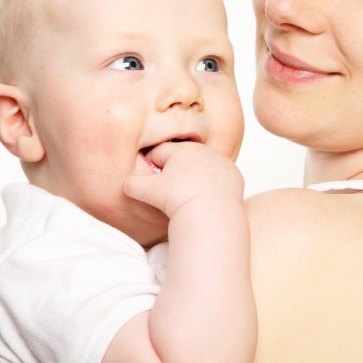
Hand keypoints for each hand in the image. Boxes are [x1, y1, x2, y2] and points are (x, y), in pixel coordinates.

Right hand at [124, 141, 243, 217]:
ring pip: (202, 168)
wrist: (212, 213)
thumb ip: (132, 183)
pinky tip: (206, 199)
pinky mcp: (235, 175)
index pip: (160, 153)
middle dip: (175, 172)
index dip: (152, 168)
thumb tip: (127, 183)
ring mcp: (222, 162)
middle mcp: (203, 150)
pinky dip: (212, 186)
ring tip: (189, 196)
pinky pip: (219, 179)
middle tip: (171, 192)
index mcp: (181, 149)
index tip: (152, 182)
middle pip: (183, 159)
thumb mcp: (146, 191)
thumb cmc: (177, 199)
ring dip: (194, 178)